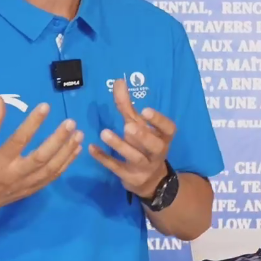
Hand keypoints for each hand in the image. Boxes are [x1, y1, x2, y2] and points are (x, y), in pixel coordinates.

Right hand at [0, 97, 82, 221]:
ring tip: (79, 134)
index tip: (46, 106)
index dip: (33, 123)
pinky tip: (76, 150)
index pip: (19, 140)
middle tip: (71, 123)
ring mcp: (26, 184)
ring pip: (51, 169)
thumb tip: (2, 99)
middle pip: (41, 157)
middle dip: (58, 140)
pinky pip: (53, 177)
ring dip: (67, 152)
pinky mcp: (32, 190)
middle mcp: (14, 174)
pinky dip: (66, 164)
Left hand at [90, 78, 175, 198]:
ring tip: (104, 132)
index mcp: (163, 137)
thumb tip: (118, 81)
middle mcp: (157, 153)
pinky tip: (92, 148)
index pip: (169, 129)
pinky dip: (104, 158)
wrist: (150, 180)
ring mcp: (144, 167)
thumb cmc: (143, 144)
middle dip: (142, 136)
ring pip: (135, 158)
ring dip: (120, 146)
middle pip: (154, 146)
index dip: (159, 121)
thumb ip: (128, 105)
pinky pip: (116, 167)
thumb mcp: (138, 125)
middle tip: (128, 126)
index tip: (145, 110)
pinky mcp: (130, 177)